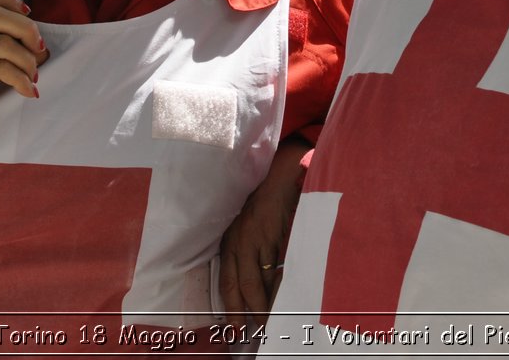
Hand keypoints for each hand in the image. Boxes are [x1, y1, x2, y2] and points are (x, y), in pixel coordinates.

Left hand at [219, 136, 310, 330]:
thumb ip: (250, 256)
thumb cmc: (265, 206)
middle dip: (245, 312)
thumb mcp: (249, 231)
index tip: (234, 327)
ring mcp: (253, 239)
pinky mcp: (270, 235)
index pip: (226, 283)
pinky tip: (282, 296)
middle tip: (253, 331)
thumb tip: (257, 289)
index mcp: (229, 243)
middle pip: (239, 287)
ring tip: (269, 320)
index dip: (230, 307)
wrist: (279, 178)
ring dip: (263, 303)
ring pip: (257, 281)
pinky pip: (274, 267)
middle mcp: (237, 243)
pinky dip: (277, 285)